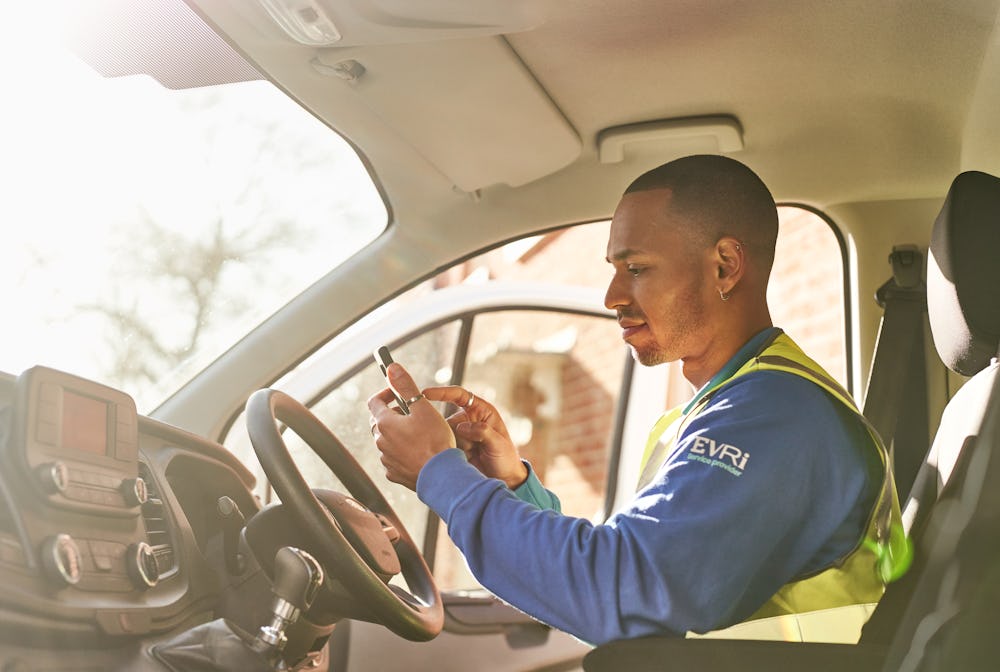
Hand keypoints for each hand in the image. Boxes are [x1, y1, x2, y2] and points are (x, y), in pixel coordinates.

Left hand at [367, 363, 455, 489]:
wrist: (442, 476)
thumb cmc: (435, 442)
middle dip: (393, 414)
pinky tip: (418, 451)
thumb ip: (406, 386)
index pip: (374, 402)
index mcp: (385, 423)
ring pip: (387, 440)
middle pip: (380, 421)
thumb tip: (392, 369)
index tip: (397, 393)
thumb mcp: (423, 408)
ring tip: (419, 433)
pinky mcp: (394, 473)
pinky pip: (393, 458)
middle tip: (412, 413)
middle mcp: (381, 442)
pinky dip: (402, 451)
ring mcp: (386, 459)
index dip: (385, 394)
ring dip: (398, 434)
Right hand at [421, 385, 528, 489]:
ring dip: (451, 447)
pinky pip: (443, 447)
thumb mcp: (498, 444)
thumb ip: (482, 432)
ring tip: (467, 458)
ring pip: (444, 436)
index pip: (460, 396)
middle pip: (449, 421)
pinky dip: (447, 455)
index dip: (443, 393)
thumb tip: (461, 426)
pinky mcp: (454, 449)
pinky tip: (458, 462)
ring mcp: (461, 435)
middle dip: (452, 435)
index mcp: (482, 412)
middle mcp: (469, 420)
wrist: (505, 481)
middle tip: (468, 450)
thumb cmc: (506, 460)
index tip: (426, 394)